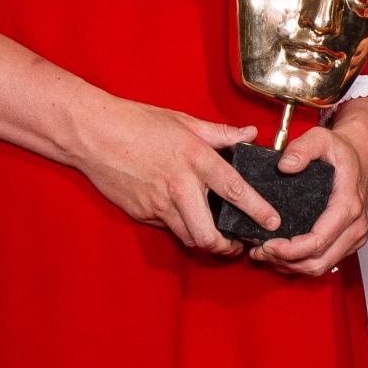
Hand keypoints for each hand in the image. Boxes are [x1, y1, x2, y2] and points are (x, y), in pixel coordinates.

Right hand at [73, 94, 277, 257]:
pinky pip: (168, 228)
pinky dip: (180, 228)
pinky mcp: (143, 213)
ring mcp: (159, 203)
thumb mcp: (183, 121)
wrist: (94, 133)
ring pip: (189, 238)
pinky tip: (184, 218)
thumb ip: (219, 133)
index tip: (272, 222)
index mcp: (196, 159)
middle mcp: (180, 185)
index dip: (258, 210)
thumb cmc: (137, 122)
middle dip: (226, 247)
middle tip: (236, 245)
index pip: (236, 190)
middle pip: (209, 234)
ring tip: (215, 238)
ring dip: (204, 242)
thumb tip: (248, 133)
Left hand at [253, 104, 367, 277]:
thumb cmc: (341, 149)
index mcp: (347, 206)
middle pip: (317, 262)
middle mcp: (354, 226)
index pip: (317, 242)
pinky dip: (300, 263)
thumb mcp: (320, 138)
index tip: (266, 245)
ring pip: (320, 267)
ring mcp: (354, 236)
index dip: (289, 250)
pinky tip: (280, 253)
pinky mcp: (349, 241)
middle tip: (259, 252)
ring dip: (290, 266)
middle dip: (285, 262)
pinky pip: (324, 262)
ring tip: (264, 254)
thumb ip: (302, 149)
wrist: (361, 154)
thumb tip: (285, 165)